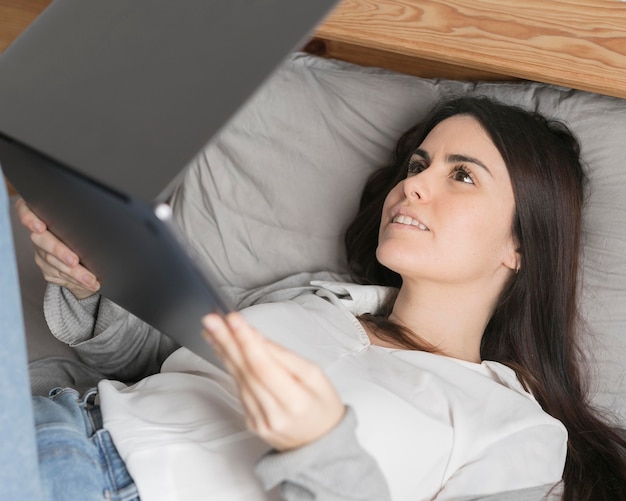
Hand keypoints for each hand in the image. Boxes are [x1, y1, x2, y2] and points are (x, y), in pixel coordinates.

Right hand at [16, 198, 99, 298]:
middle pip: (42, 240)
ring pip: (53, 262)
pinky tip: (88, 283)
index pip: (26, 210)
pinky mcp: (47, 269)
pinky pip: (59, 275)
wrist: (85, 256)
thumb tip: (104, 218)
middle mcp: (39, 234)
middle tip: (75, 261)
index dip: (29, 218)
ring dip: (75, 273)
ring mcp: (41, 253)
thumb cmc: (86, 233)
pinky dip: (75, 280)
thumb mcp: (82, 223)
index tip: (40, 227)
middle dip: (59, 252)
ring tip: (91, 280)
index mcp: (44, 216)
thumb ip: (80, 220)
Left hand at [202, 312, 345, 450]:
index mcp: (295, 402)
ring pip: (237, 378)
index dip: (247, 341)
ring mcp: (258, 420)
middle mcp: (273, 414)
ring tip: (212, 328)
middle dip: (226, 341)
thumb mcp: (315, 376)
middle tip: (212, 320)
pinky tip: (223, 349)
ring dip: (223, 351)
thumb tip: (257, 338)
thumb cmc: (322, 407)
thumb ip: (285, 357)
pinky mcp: (249, 420)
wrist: (321, 445)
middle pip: (245, 371)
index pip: (263, 366)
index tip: (233, 320)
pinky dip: (229, 366)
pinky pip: (238, 388)